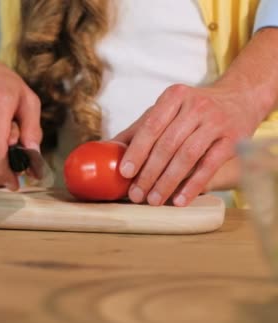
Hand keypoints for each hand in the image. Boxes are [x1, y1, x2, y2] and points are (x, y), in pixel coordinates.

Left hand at [113, 84, 258, 206]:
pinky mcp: (233, 139)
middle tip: (136, 194)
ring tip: (154, 200)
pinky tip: (180, 200)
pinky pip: (210, 165)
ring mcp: (216, 122)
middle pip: (167, 144)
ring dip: (168, 182)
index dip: (137, 151)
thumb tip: (107, 149)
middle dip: (149, 173)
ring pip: (187, 156)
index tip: (125, 173)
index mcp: (174, 97)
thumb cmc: (192, 109)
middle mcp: (196, 106)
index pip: (151, 126)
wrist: (240, 98)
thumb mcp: (168, 109)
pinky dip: (193, 185)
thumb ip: (140, 129)